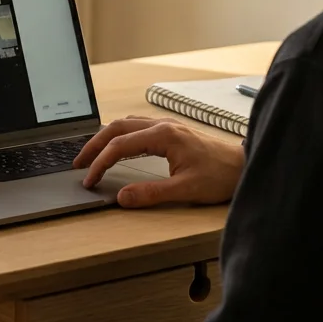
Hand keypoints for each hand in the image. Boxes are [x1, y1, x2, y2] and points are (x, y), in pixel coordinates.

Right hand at [75, 116, 245, 207]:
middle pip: (117, 127)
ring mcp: (167, 126)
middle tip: (78, 163)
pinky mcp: (172, 131)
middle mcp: (163, 125)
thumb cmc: (220, 176)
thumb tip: (121, 197)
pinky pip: (137, 127)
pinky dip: (120, 136)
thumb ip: (151, 194)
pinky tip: (117, 147)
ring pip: (126, 124)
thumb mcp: (185, 189)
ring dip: (106, 138)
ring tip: (91, 155)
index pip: (119, 146)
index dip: (100, 163)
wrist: (244, 166)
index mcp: (163, 135)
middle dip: (94, 145)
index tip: (89, 180)